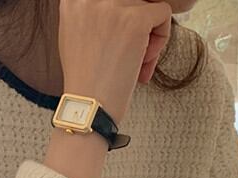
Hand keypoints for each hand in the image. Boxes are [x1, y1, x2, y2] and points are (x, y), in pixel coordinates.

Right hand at [59, 0, 172, 124]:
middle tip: (127, 52)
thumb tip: (113, 5)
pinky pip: (163, 14)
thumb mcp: (74, 34)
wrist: (87, 107)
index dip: (121, 17)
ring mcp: (113, 6)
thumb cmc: (85, 80)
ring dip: (147, 35)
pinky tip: (143, 63)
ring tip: (134, 63)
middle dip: (135, 24)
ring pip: (148, 6)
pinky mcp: (135, 20)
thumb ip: (90, 12)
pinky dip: (161, 39)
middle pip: (132, 0)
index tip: (119, 37)